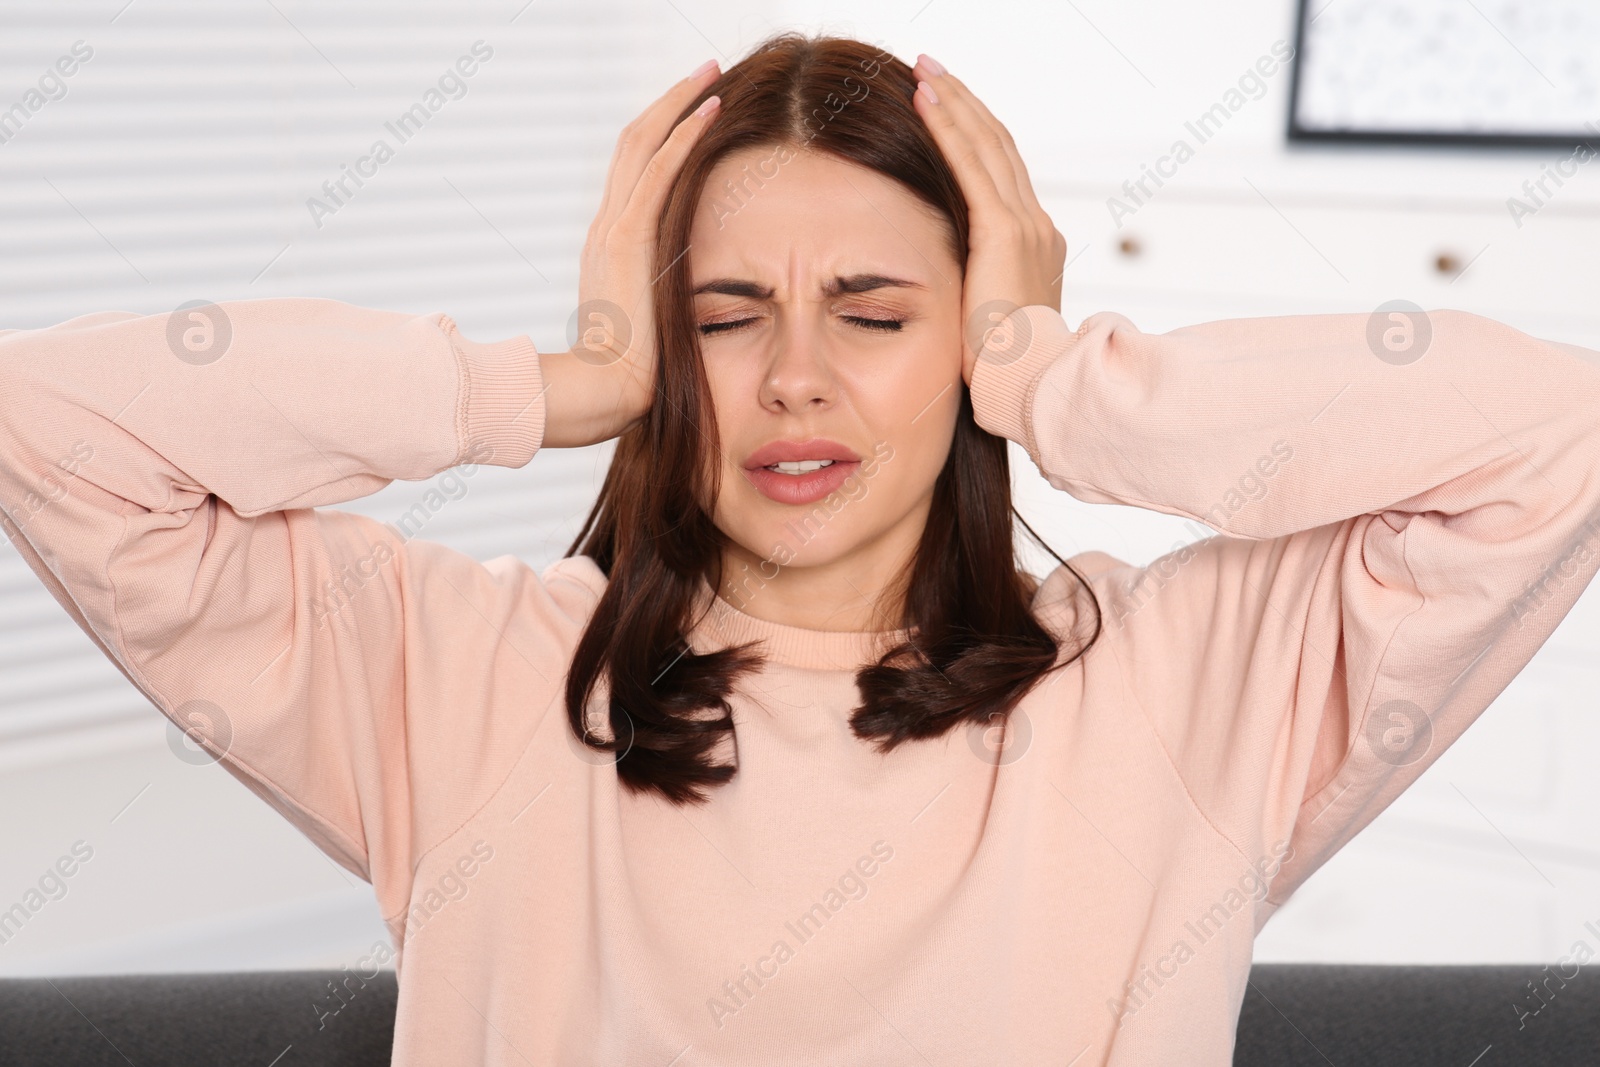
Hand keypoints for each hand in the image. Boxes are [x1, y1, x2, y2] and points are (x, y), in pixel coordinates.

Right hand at [540, 60, 722, 447]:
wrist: (604, 391)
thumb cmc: (634, 373)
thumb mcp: (651, 325)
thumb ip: (664, 301)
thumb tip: (692, 304)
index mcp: (611, 245)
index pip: (635, 172)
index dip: (663, 135)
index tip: (695, 112)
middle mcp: (607, 226)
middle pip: (634, 143)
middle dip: (670, 103)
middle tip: (704, 73)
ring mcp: (613, 228)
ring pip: (644, 142)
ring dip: (679, 103)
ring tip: (711, 74)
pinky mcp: (628, 237)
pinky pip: (659, 170)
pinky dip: (684, 134)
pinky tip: (710, 109)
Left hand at [910, 55, 1065, 385]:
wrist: (1029, 387)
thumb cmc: (1004, 372)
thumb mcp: (985, 319)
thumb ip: (971, 289)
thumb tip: (945, 288)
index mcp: (1034, 245)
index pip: (1002, 175)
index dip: (974, 135)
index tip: (947, 108)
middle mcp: (1036, 226)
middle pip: (998, 146)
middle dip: (964, 104)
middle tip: (932, 70)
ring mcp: (1024, 225)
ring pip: (986, 144)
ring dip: (953, 102)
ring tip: (924, 70)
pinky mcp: (1003, 232)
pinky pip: (970, 164)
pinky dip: (947, 126)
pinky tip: (923, 100)